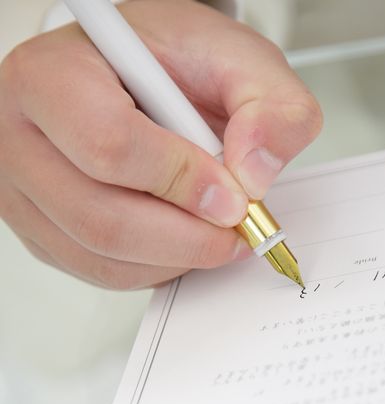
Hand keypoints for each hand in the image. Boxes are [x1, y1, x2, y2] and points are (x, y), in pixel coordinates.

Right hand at [0, 0, 321, 288]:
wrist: (143, 79)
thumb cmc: (174, 64)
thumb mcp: (239, 61)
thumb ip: (271, 106)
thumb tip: (253, 175)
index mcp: (54, 75)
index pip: (109, 145)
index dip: (182, 181)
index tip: (234, 195)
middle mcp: (22, 137)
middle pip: (102, 219)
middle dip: (189, 238)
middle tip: (237, 230)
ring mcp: (27, 192)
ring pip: (104, 258)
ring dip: (177, 258)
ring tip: (216, 232)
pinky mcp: (45, 230)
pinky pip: (103, 273)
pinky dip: (157, 269)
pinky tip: (184, 240)